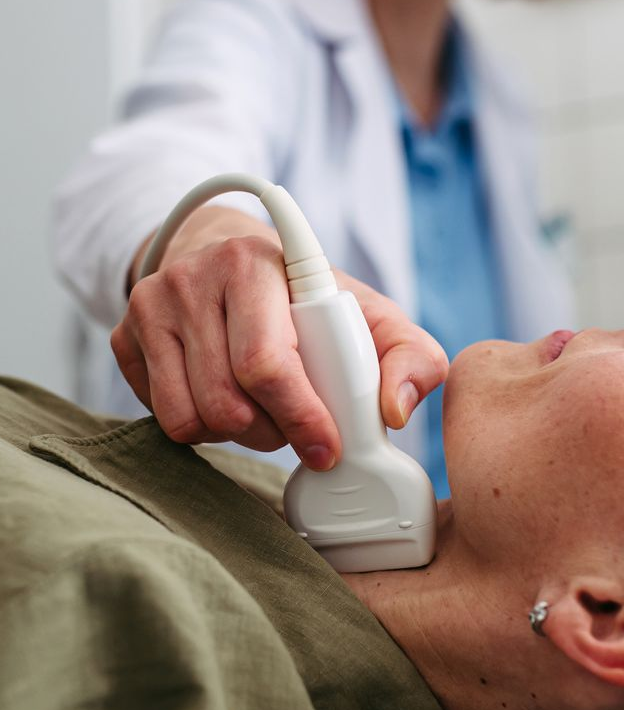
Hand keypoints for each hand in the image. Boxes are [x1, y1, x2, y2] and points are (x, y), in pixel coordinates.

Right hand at [112, 211, 447, 468]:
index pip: (267, 363)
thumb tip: (395, 410)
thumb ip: (413, 358)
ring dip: (239, 434)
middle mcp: (193, 279)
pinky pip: (163, 418)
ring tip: (266, 413)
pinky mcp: (123, 337)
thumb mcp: (374, 317)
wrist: (230, 261)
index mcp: (255, 265)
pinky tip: (230, 402)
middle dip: (274, 432)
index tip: (329, 447)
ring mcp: (150, 307)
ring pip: (192, 417)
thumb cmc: (311, 302)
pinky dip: (203, 427)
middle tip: (299, 427)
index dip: (301, 416)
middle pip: (229, 401)